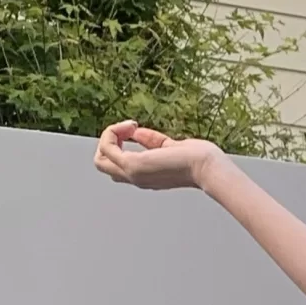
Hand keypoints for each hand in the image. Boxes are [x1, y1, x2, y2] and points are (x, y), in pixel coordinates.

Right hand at [93, 121, 221, 190]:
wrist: (207, 166)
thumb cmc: (198, 159)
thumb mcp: (169, 147)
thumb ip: (152, 141)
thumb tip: (136, 132)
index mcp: (145, 176)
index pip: (117, 165)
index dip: (120, 143)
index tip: (137, 130)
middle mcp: (136, 178)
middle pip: (102, 165)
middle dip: (108, 141)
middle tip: (128, 129)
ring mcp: (132, 173)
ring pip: (99, 159)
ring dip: (108, 136)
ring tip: (129, 127)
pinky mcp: (133, 165)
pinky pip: (106, 147)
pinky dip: (112, 132)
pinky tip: (132, 126)